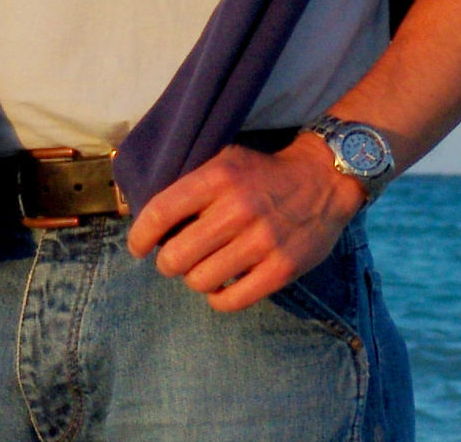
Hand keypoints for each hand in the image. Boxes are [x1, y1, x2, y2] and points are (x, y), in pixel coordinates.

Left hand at [126, 133, 366, 311]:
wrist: (323, 178)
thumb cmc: (263, 172)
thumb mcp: (226, 161)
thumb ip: (192, 185)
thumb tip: (149, 219)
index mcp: (219, 176)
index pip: (161, 211)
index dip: (139, 236)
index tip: (137, 247)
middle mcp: (238, 208)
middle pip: (176, 256)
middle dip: (168, 262)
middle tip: (176, 258)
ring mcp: (262, 241)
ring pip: (200, 281)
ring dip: (195, 279)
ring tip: (202, 269)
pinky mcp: (282, 268)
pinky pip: (232, 300)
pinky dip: (218, 298)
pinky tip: (221, 286)